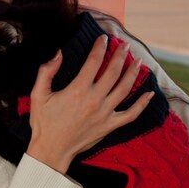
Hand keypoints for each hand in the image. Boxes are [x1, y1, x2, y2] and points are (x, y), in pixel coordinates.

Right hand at [26, 35, 153, 172]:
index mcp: (78, 90)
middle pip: (113, 72)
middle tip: (124, 44)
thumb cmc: (44, 122)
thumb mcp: (38, 94)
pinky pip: (131, 114)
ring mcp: (105, 114)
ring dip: (133, 73)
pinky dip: (142, 104)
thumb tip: (57, 52)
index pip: (93, 62)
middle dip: (120, 55)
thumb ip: (47, 71)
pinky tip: (150, 94)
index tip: (103, 38)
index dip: (100, 47)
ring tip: (138, 60)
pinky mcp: (109, 126)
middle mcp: (94, 100)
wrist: (51, 150)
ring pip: (124, 89)